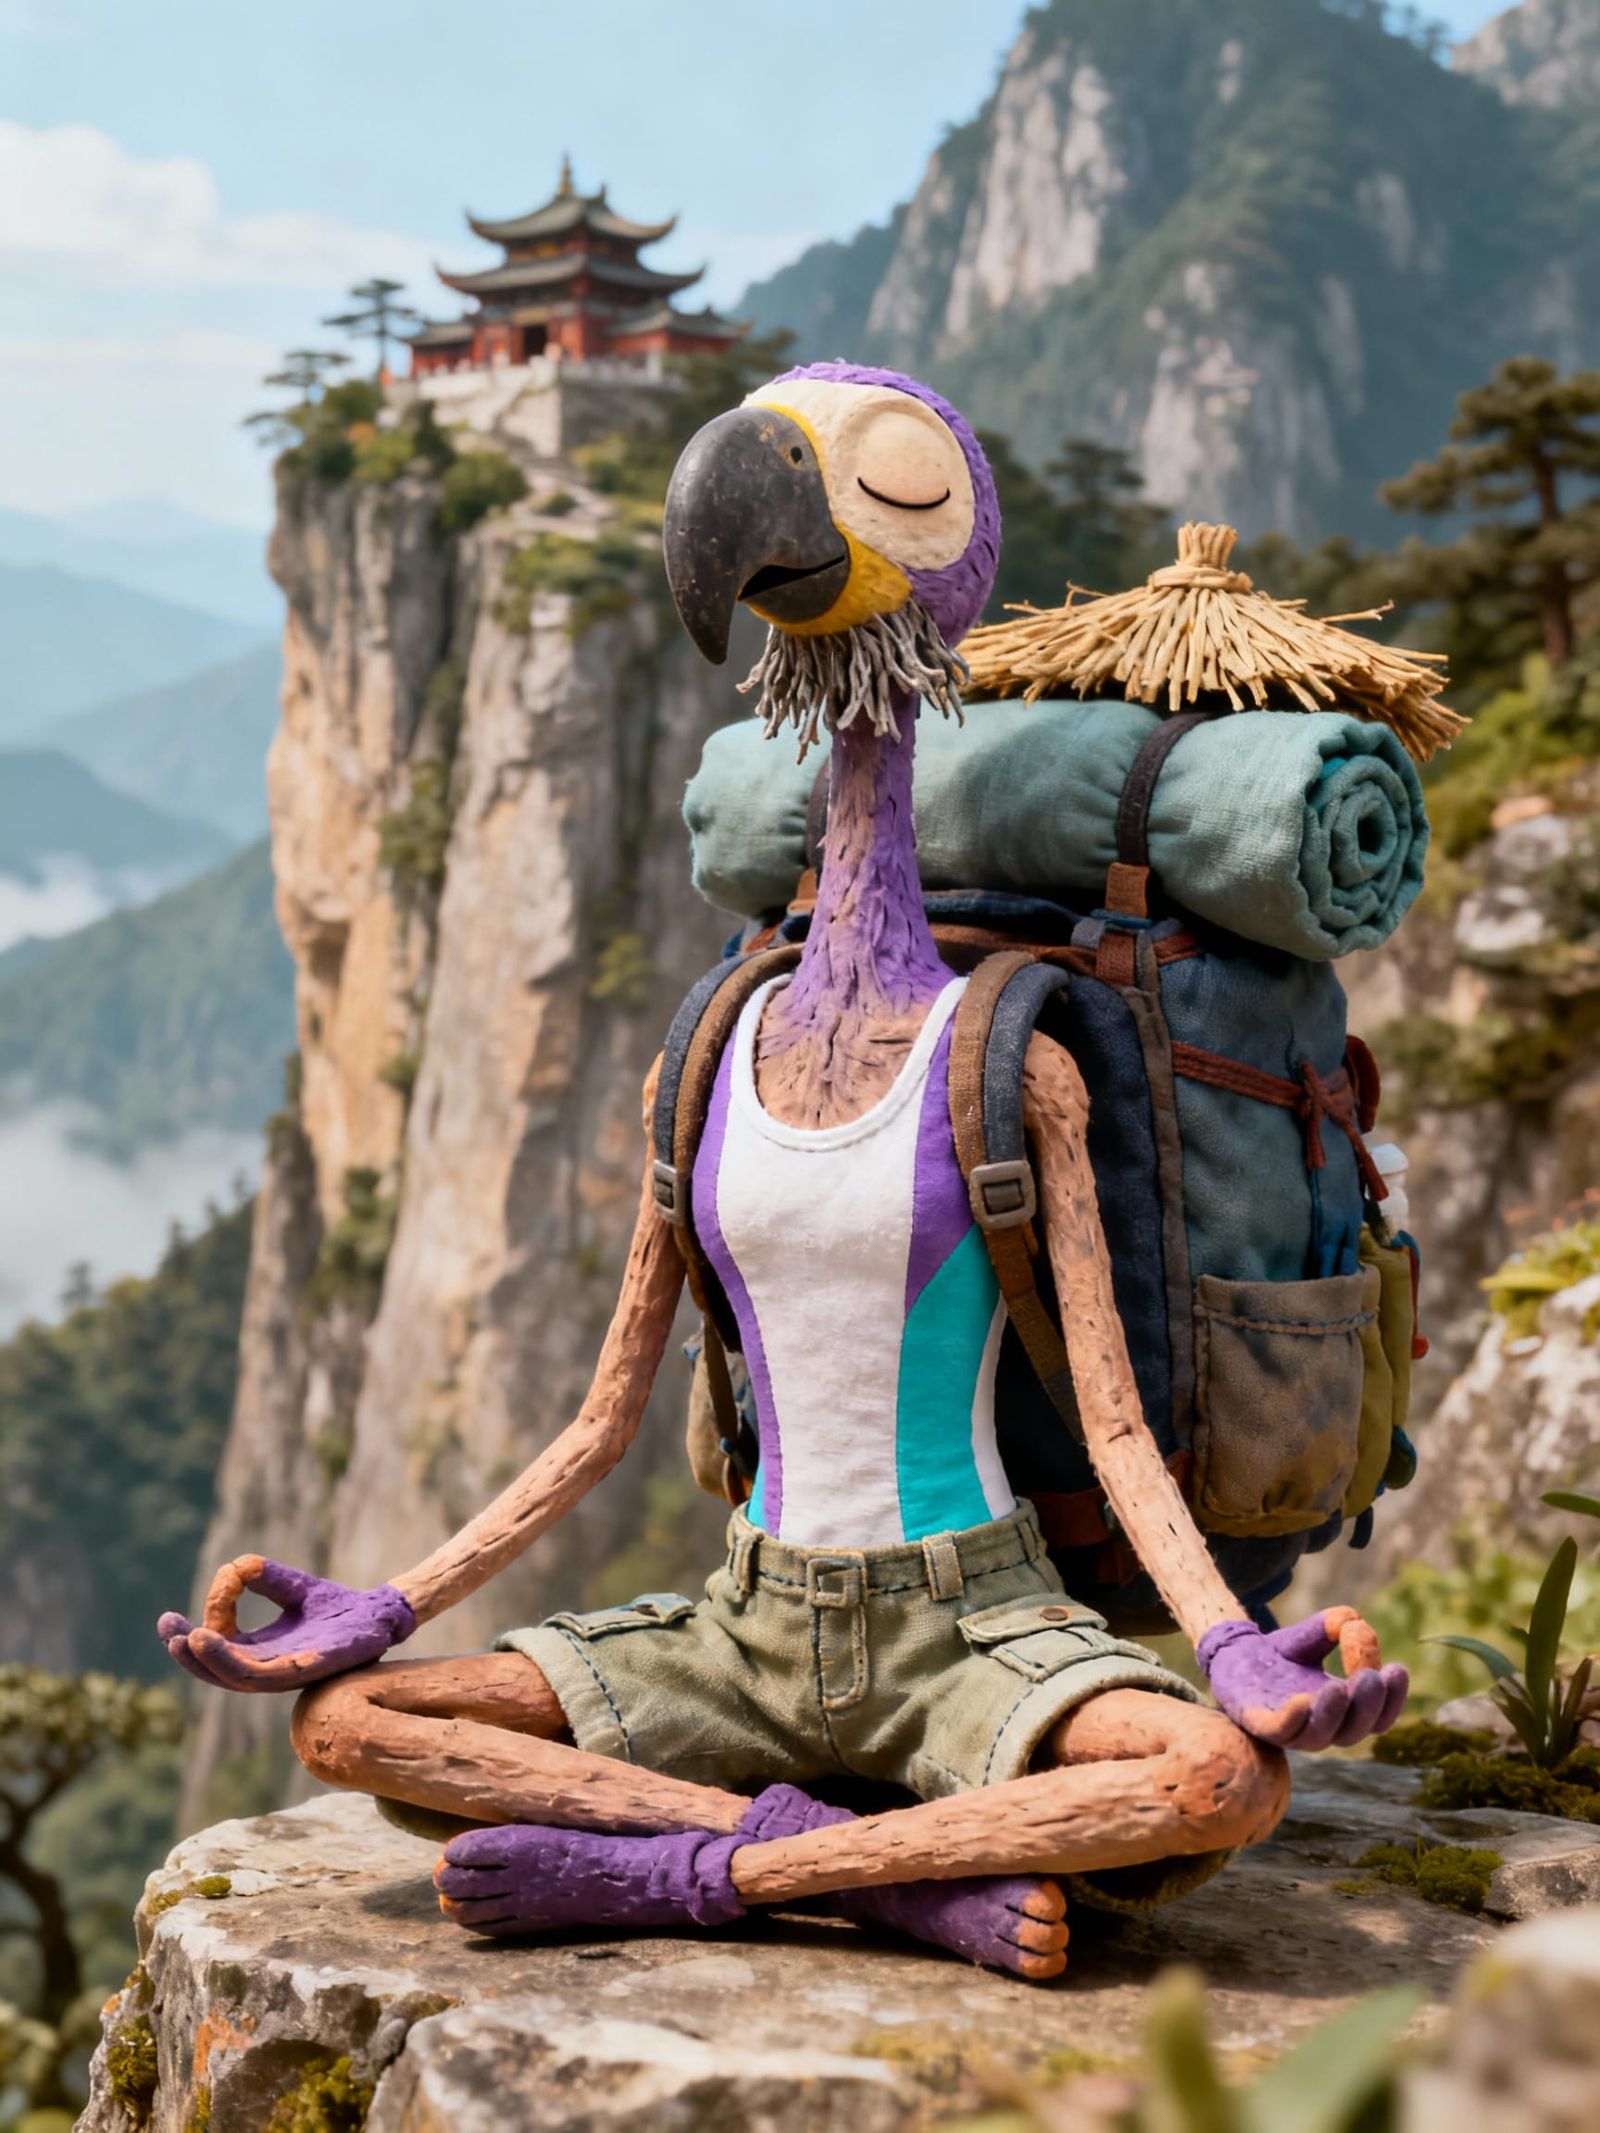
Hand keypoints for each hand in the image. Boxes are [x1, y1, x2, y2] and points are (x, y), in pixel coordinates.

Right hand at [157, 1555, 414, 1692]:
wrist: (378, 1614)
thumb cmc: (334, 1606)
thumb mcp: (289, 1586)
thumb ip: (261, 1576)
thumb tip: (234, 1570)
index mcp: (258, 1652)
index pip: (213, 1652)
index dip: (188, 1638)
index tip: (172, 1616)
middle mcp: (266, 1668)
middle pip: (216, 1671)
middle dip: (187, 1653)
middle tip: (167, 1629)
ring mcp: (284, 1674)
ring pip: (236, 1677)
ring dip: (210, 1660)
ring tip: (192, 1637)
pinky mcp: (304, 1671)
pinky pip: (265, 1675)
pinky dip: (239, 1662)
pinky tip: (224, 1641)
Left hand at [1198, 1605, 1406, 1749]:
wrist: (1236, 1653)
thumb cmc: (1285, 1650)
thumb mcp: (1320, 1630)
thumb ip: (1343, 1625)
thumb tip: (1357, 1630)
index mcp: (1343, 1712)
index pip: (1377, 1719)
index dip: (1392, 1700)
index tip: (1397, 1668)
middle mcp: (1321, 1727)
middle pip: (1353, 1731)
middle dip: (1367, 1706)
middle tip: (1370, 1677)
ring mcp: (1291, 1729)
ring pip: (1319, 1736)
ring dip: (1333, 1715)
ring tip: (1340, 1686)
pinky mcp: (1260, 1723)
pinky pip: (1281, 1731)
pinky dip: (1294, 1720)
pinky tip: (1302, 1701)